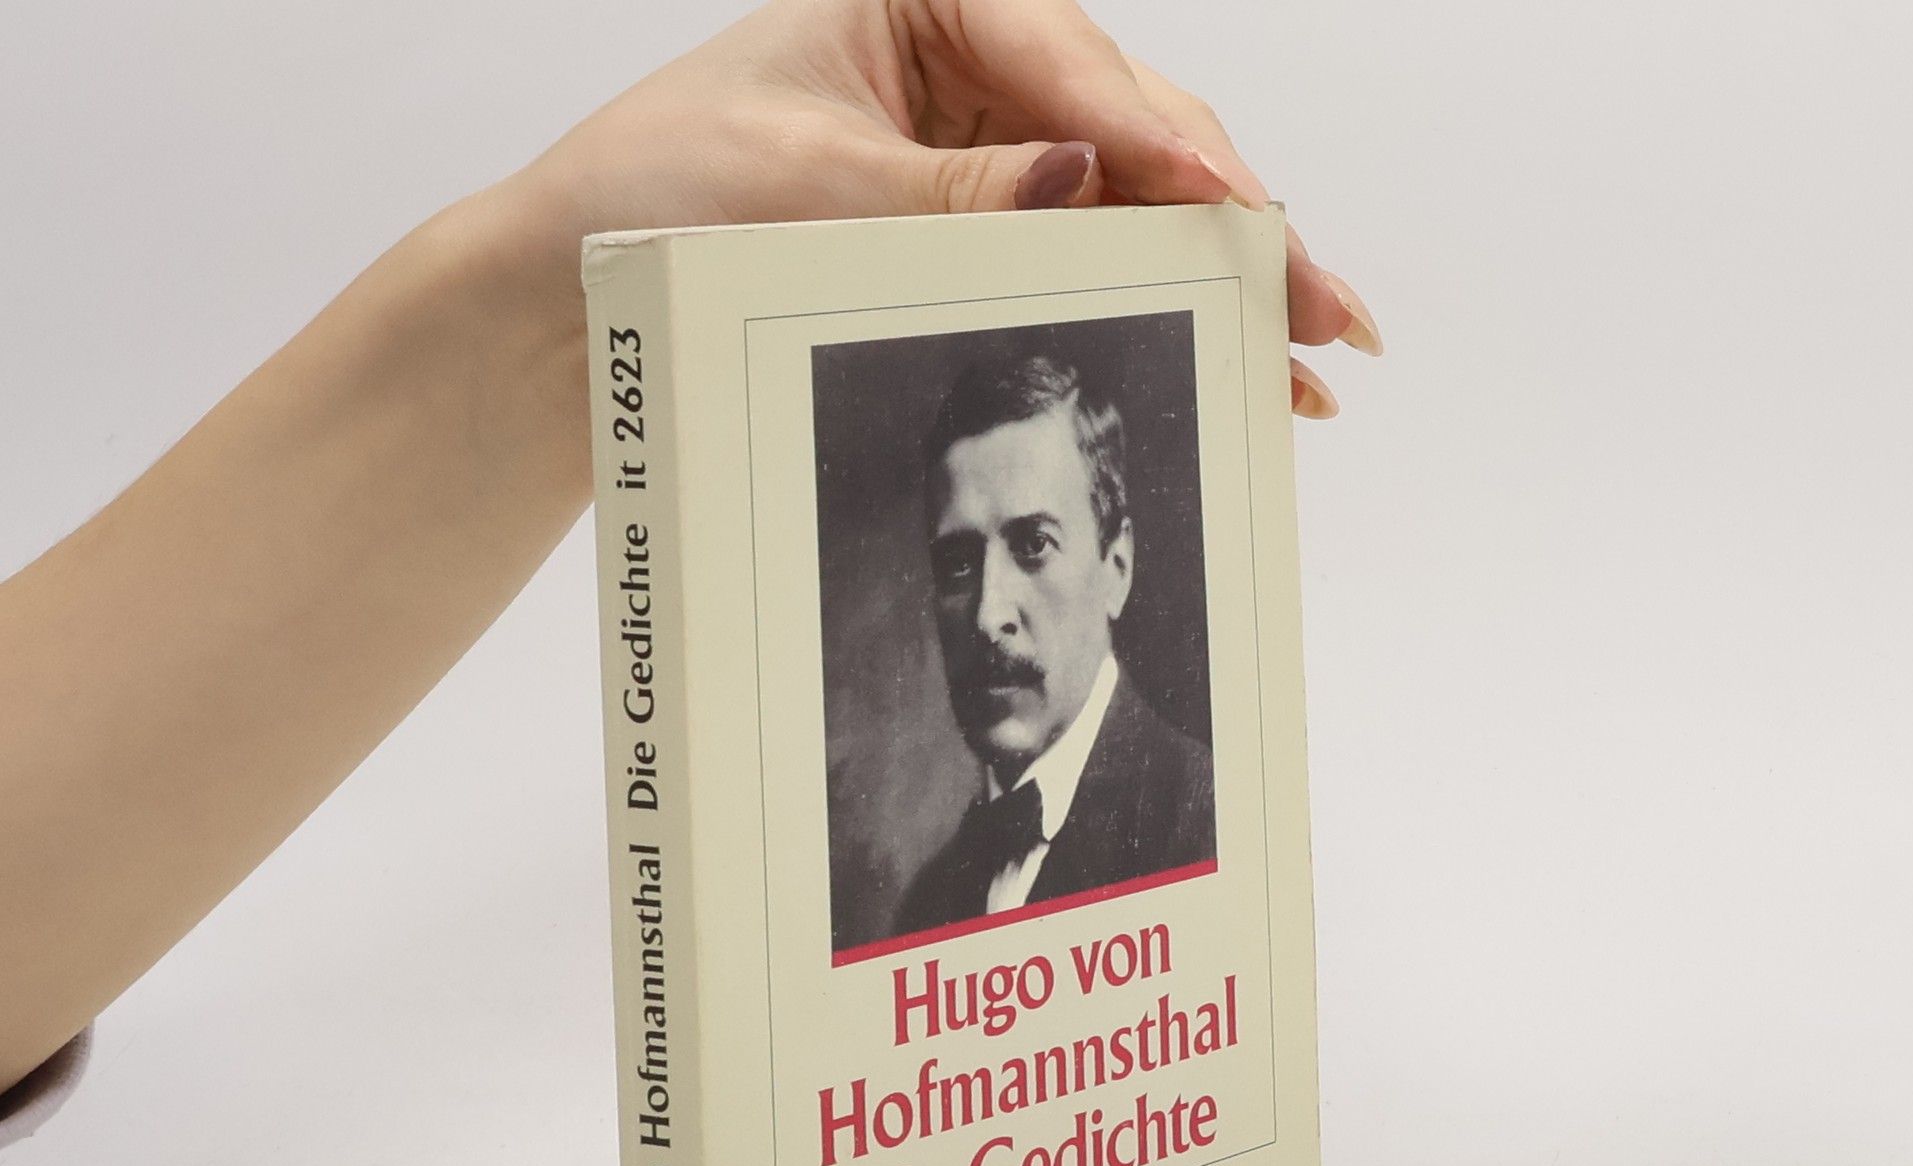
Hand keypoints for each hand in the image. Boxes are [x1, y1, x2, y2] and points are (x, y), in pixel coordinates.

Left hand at [497, 0, 1379, 416]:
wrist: (578, 291)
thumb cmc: (658, 200)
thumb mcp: (810, 189)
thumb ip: (958, 196)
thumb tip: (1085, 182)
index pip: (1072, 66)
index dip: (1166, 149)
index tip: (1243, 215)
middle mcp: (970, 58)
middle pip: (1132, 129)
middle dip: (1230, 223)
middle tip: (1324, 307)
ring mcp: (980, 141)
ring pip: (1129, 199)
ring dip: (1216, 275)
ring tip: (1310, 349)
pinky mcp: (976, 218)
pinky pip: (1084, 252)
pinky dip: (1150, 301)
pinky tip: (1224, 340)